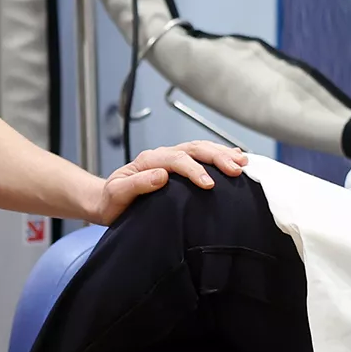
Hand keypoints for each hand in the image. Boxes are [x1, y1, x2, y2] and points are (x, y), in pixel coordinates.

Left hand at [91, 140, 248, 224]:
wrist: (107, 203)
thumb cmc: (111, 202)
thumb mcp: (117, 195)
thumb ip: (137, 184)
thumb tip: (162, 175)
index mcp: (148, 160)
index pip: (176, 159)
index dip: (195, 170)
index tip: (209, 185)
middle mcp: (162, 156)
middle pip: (194, 148)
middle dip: (217, 157)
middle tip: (236, 169)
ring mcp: (172, 159)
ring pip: (201, 149)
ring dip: (223, 153)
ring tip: (243, 162)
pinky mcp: (180, 167)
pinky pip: (202, 156)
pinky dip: (221, 154)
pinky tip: (237, 157)